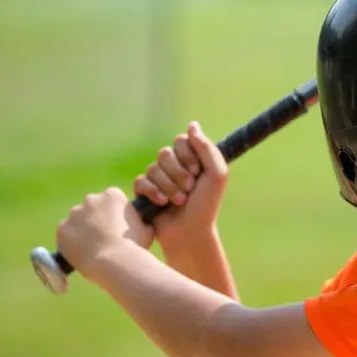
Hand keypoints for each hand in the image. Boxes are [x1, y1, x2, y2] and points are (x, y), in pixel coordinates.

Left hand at [56, 187, 152, 278]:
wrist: (115, 261)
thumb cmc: (134, 245)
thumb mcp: (147, 228)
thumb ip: (140, 220)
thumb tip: (141, 222)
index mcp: (112, 195)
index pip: (111, 199)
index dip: (114, 213)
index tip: (117, 225)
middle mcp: (91, 199)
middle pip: (92, 207)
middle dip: (96, 219)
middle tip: (104, 237)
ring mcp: (74, 214)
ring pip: (77, 221)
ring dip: (83, 230)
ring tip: (92, 247)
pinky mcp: (62, 229)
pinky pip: (66, 234)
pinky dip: (71, 242)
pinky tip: (81, 252)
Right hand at [133, 121, 228, 251]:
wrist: (190, 232)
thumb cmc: (206, 205)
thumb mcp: (216, 175)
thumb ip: (207, 148)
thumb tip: (192, 125)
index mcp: (192, 159)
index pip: (181, 140)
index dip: (187, 155)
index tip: (198, 171)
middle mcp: (174, 166)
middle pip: (164, 153)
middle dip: (178, 172)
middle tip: (190, 188)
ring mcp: (158, 178)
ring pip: (153, 168)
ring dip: (169, 186)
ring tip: (179, 201)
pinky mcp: (145, 192)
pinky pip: (141, 181)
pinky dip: (153, 192)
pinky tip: (162, 203)